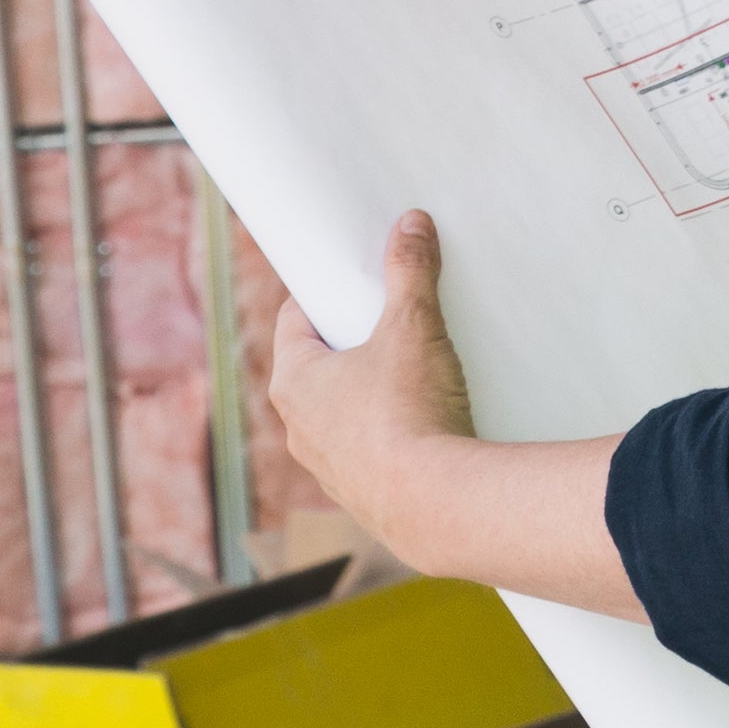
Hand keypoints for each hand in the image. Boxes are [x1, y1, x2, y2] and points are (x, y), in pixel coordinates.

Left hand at [265, 209, 646, 620]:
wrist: (434, 503)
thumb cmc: (409, 413)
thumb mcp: (414, 328)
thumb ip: (410, 272)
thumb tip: (410, 224)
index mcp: (293, 380)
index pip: (296, 319)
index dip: (326, 294)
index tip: (356, 283)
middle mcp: (297, 425)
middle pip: (320, 364)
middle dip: (355, 342)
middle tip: (395, 322)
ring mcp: (324, 464)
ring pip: (341, 411)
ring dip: (370, 391)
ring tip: (418, 374)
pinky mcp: (357, 492)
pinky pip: (366, 448)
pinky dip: (388, 431)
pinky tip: (426, 423)